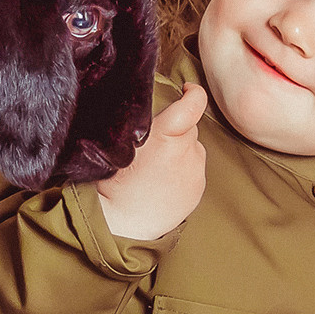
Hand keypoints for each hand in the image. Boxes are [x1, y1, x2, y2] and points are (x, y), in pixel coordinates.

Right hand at [95, 82, 207, 240]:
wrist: (124, 222)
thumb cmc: (115, 182)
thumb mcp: (120, 143)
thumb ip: (142, 122)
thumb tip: (158, 107)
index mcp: (166, 135)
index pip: (194, 104)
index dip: (193, 93)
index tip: (186, 91)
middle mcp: (186, 151)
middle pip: (189, 126)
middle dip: (176, 129)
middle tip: (153, 145)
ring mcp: (195, 170)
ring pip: (193, 147)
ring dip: (180, 150)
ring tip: (157, 168)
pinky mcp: (199, 187)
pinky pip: (194, 167)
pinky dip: (184, 168)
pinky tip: (164, 181)